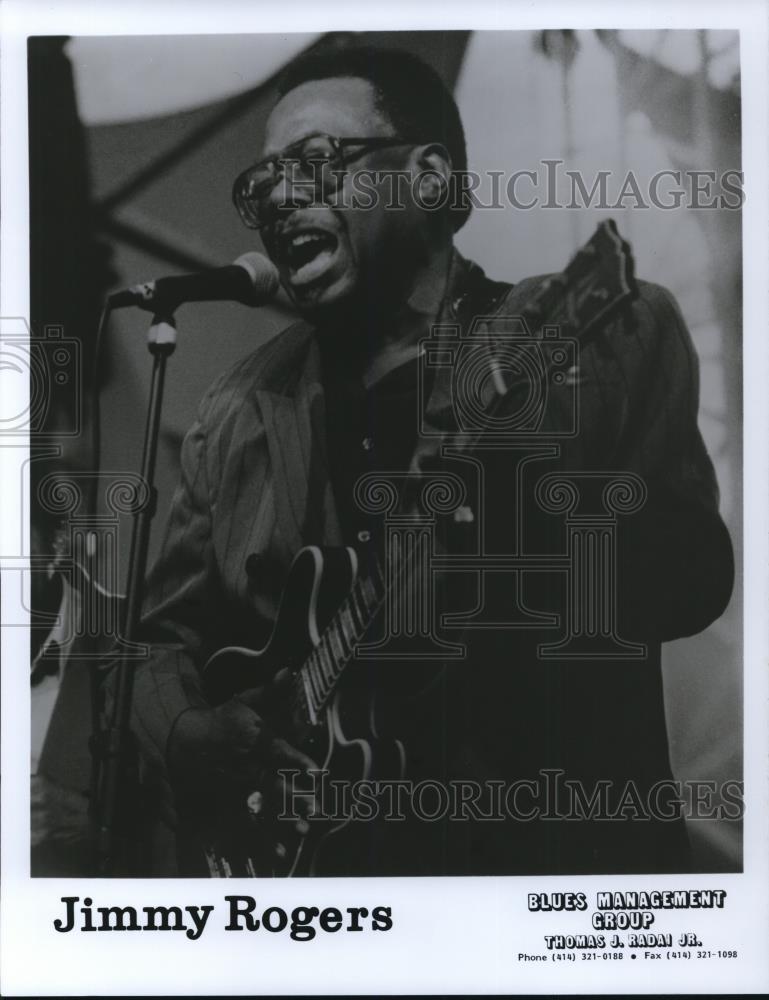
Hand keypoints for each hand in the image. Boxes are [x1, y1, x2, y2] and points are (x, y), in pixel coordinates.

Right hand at [167, 685, 318, 831]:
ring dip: (282, 819)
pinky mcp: (229, 801)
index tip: (316, 771)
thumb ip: (269, 691)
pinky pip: (246, 823)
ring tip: (303, 830)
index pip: (277, 750)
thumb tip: (288, 672)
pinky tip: (279, 853)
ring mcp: (236, 786)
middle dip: (293, 795)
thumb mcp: (244, 701)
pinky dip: (261, 840)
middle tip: (316, 806)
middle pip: (272, 782)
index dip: (297, 760)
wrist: (186, 741)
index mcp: (252, 740)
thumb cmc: (223, 720)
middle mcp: (245, 765)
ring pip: (261, 805)